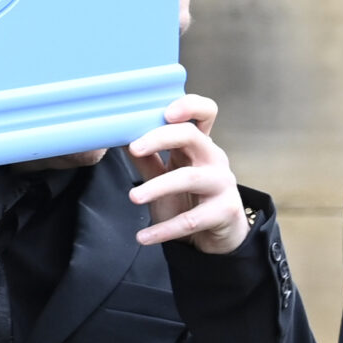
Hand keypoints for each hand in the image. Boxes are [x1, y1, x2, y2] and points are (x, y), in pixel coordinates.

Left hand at [127, 95, 249, 252]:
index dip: (189, 106)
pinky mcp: (225, 211)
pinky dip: (165, 229)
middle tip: (133, 148)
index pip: (205, 113)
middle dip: (160, 138)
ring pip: (190, 178)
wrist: (215, 236)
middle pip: (192, 136)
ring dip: (158, 187)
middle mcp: (213, 159)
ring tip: (133, 197)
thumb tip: (117, 136)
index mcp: (198, 145)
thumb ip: (145, 157)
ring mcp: (222, 184)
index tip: (165, 111)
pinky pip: (192, 219)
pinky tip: (143, 237)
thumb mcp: (163, 175)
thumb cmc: (187, 199)